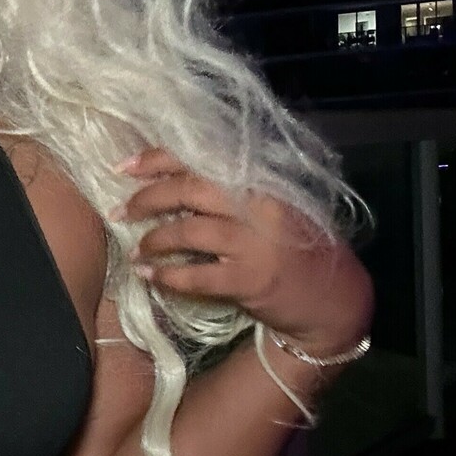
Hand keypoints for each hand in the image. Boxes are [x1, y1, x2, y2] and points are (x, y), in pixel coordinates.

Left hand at [111, 147, 373, 353]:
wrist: (333, 298)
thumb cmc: (296, 249)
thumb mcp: (270, 209)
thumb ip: (231, 193)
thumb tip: (171, 182)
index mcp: (261, 181)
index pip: (201, 158)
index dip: (158, 159)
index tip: (125, 165)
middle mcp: (259, 205)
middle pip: (189, 190)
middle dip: (147, 199)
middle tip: (122, 211)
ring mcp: (256, 243)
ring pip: (188, 232)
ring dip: (153, 240)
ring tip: (137, 250)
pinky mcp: (251, 279)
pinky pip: (196, 275)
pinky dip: (167, 275)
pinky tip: (150, 276)